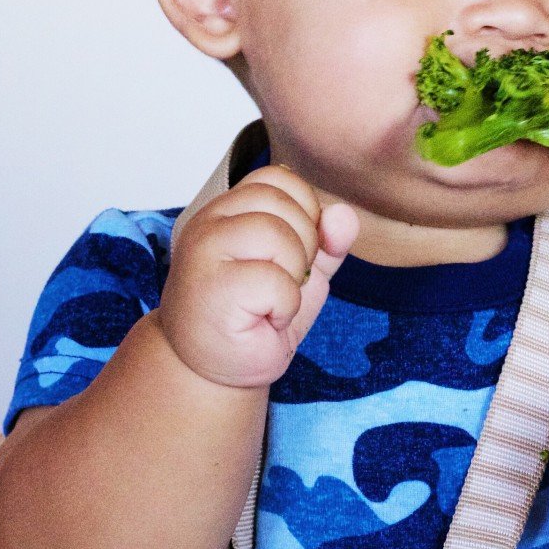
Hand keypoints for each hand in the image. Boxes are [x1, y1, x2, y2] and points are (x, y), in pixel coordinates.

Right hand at [153, 165, 357, 388]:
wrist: (214, 371)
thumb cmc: (253, 318)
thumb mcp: (302, 271)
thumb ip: (327, 241)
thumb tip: (344, 214)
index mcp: (229, 209)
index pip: (280, 177)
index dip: (304, 212)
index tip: (293, 252)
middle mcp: (210, 221)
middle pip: (283, 203)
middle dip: (304, 248)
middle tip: (280, 283)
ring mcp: (204, 250)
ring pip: (278, 236)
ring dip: (293, 278)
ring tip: (271, 301)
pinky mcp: (211, 286)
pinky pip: (275, 281)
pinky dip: (284, 307)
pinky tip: (263, 320)